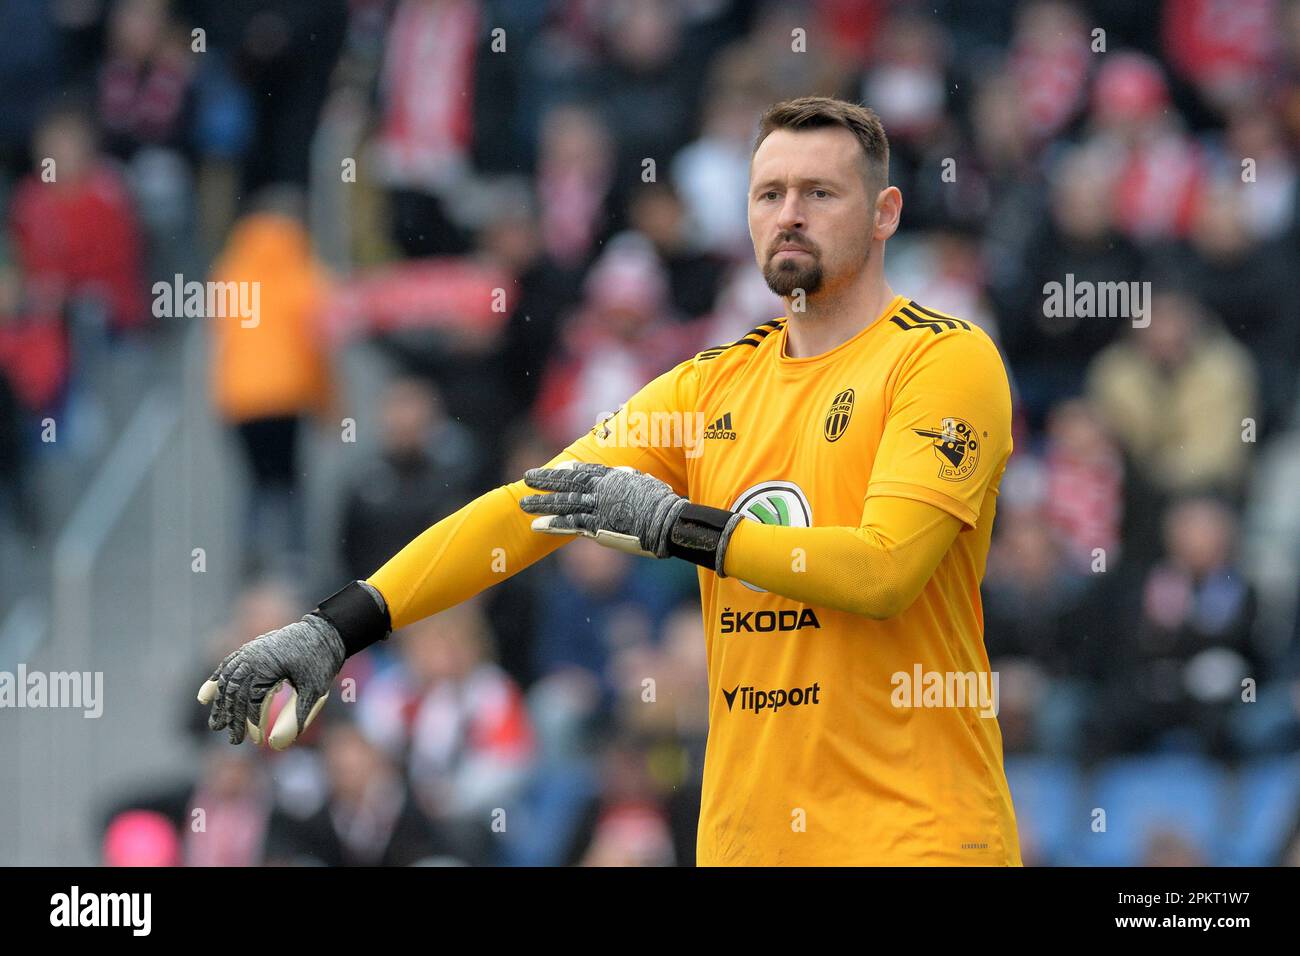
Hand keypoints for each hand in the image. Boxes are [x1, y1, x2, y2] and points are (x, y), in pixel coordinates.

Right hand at [197, 614, 345, 748]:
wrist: (326, 632)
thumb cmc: (321, 662)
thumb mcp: (314, 691)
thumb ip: (296, 717)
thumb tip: (278, 745)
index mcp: (266, 664)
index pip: (251, 700)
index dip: (252, 723)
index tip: (258, 741)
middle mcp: (253, 655)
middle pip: (235, 692)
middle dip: (233, 718)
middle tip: (234, 740)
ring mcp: (250, 649)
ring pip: (228, 679)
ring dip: (220, 703)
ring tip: (217, 724)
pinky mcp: (252, 647)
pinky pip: (229, 664)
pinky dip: (218, 679)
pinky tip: (207, 695)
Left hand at [519, 462, 744, 575]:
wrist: (667, 523)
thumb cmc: (664, 505)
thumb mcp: (648, 484)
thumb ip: (633, 480)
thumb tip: (628, 476)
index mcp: (615, 478)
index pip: (589, 470)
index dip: (572, 469)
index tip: (560, 466)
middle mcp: (602, 490)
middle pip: (569, 482)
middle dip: (546, 480)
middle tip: (527, 478)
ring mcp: (598, 508)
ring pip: (564, 503)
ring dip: (542, 503)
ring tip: (523, 503)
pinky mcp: (598, 527)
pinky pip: (570, 525)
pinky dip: (553, 525)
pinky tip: (536, 525)